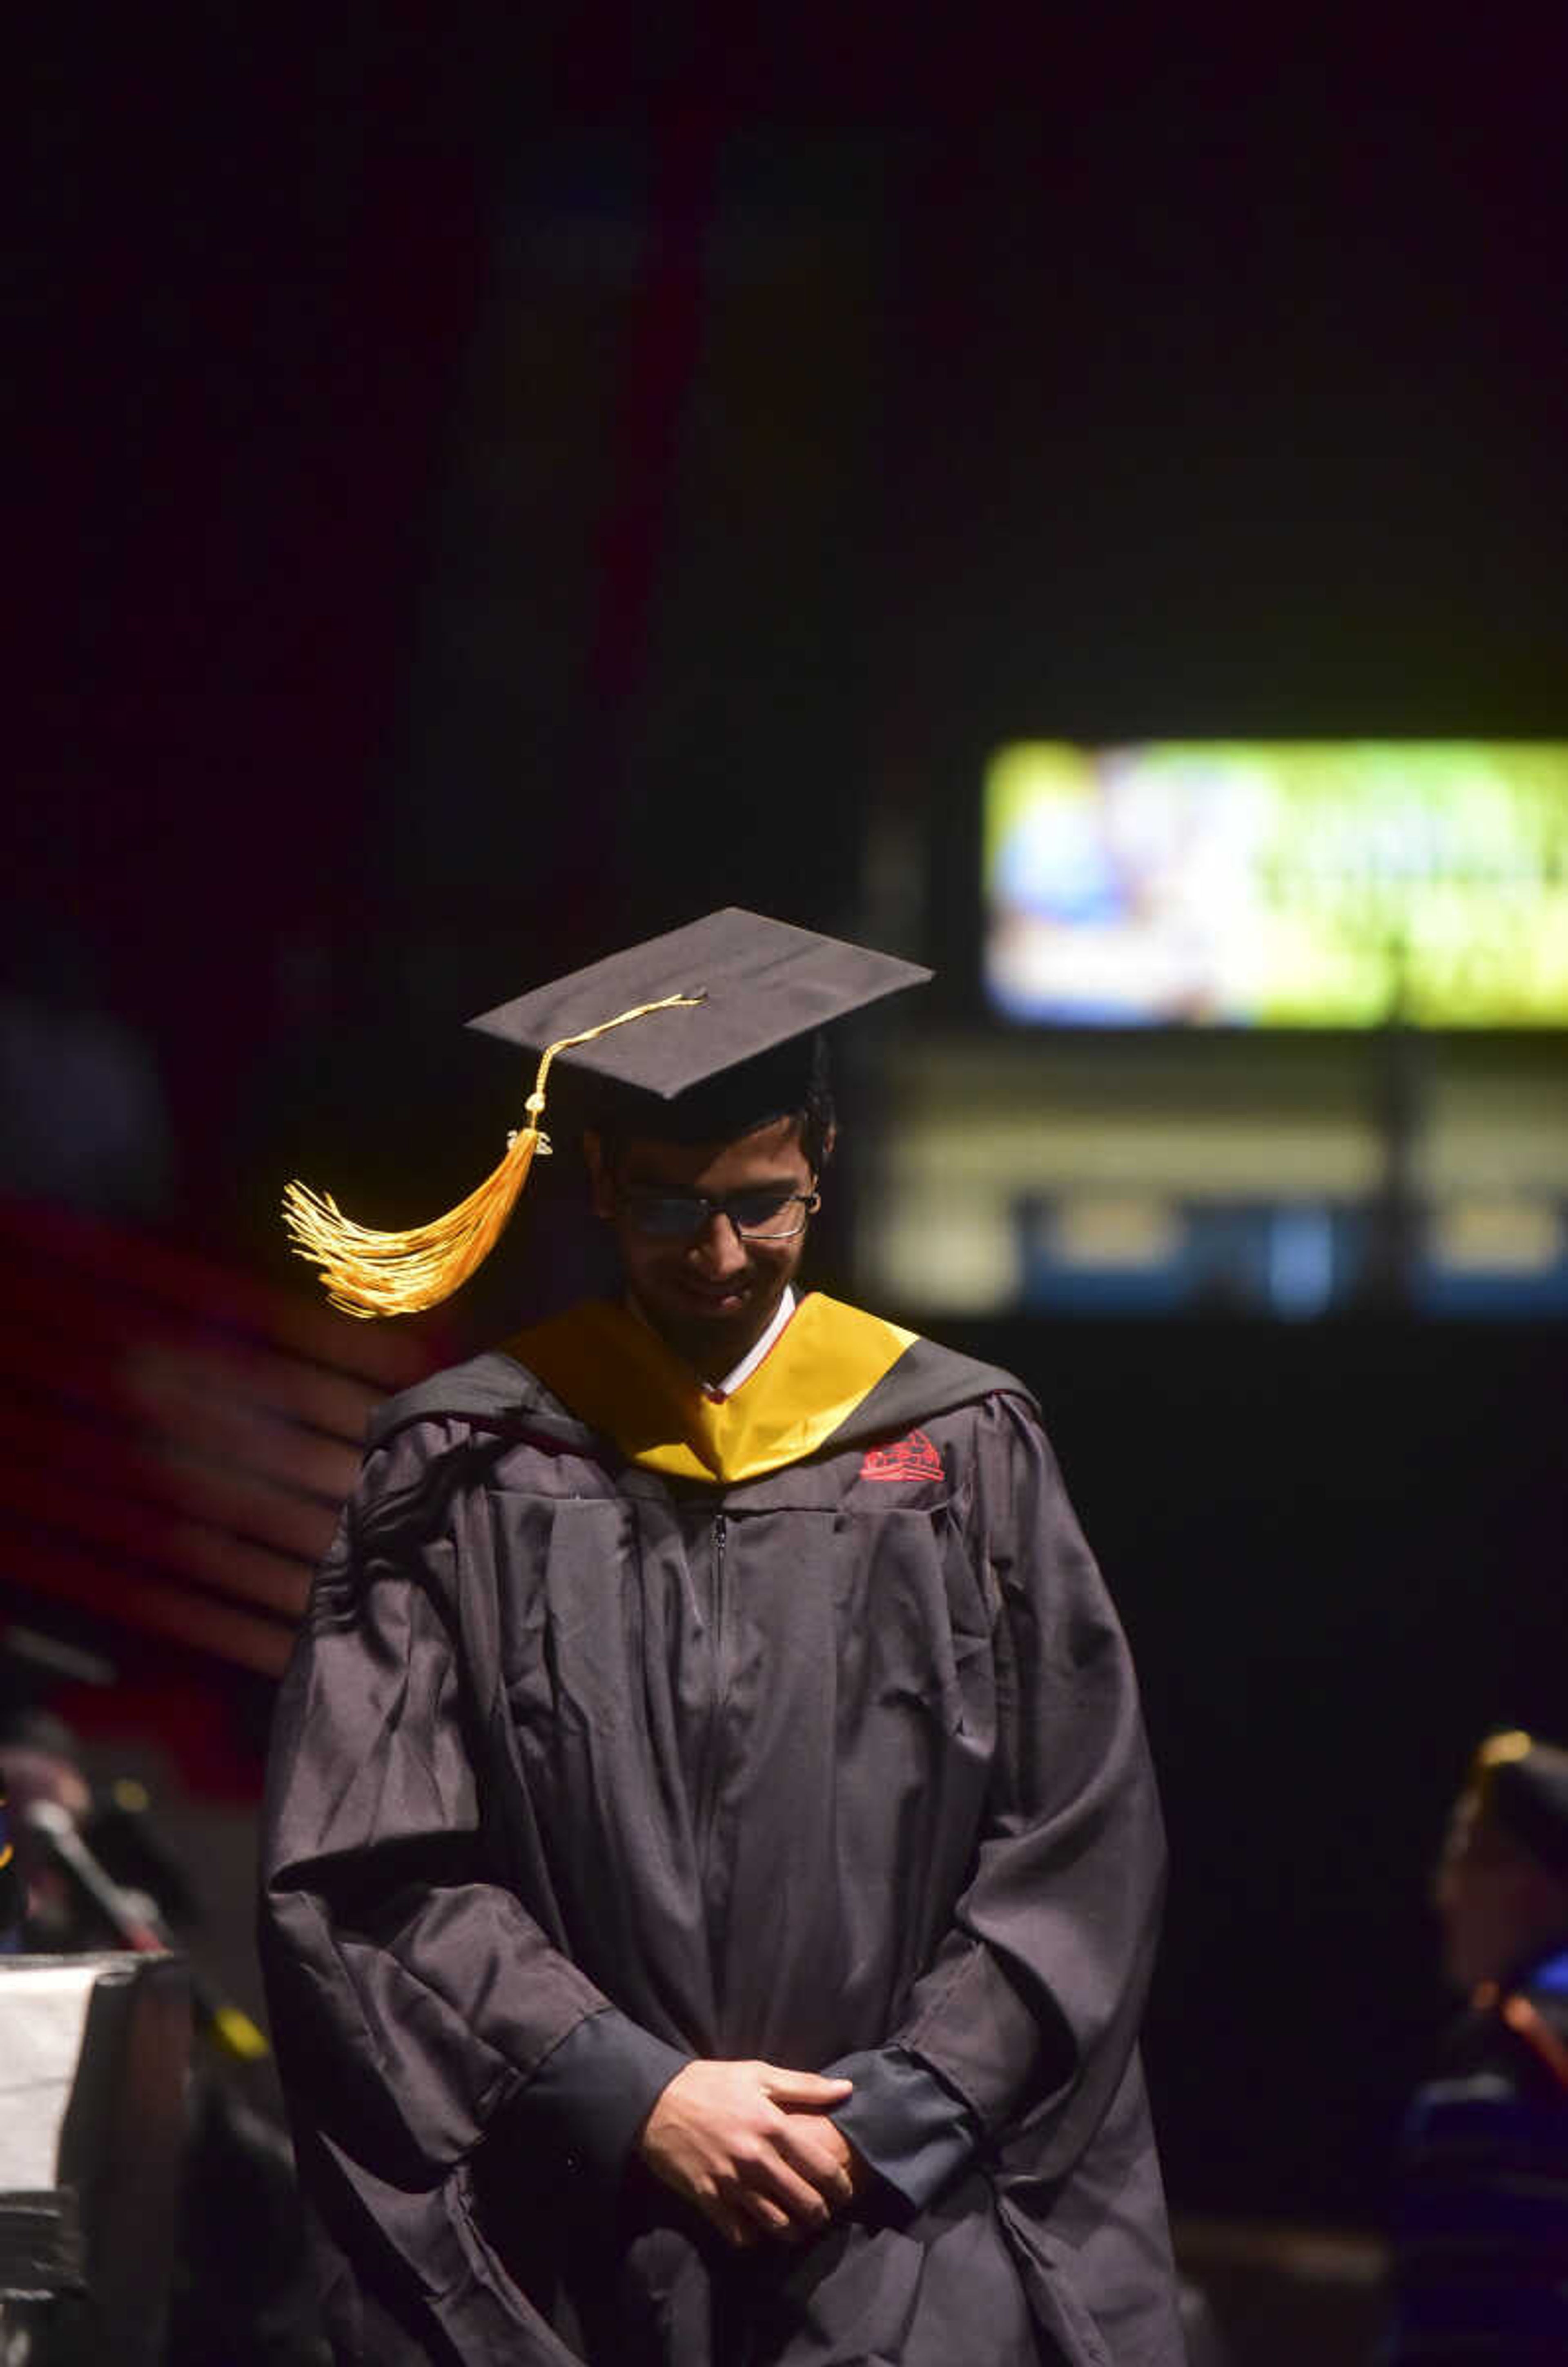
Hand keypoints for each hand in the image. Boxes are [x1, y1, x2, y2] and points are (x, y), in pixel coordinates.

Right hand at [637, 2059, 853, 2248]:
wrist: (655, 2099)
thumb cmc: (711, 2083)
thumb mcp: (758, 2074)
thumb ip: (805, 2085)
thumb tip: (847, 2091)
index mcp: (773, 2125)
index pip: (822, 2168)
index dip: (841, 2186)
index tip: (845, 2192)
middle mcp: (756, 2158)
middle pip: (803, 2202)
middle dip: (821, 2214)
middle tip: (823, 2214)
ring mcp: (730, 2182)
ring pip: (775, 2224)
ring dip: (794, 2231)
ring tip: (799, 2228)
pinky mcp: (707, 2199)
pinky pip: (739, 2234)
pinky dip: (754, 2238)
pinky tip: (759, 2229)